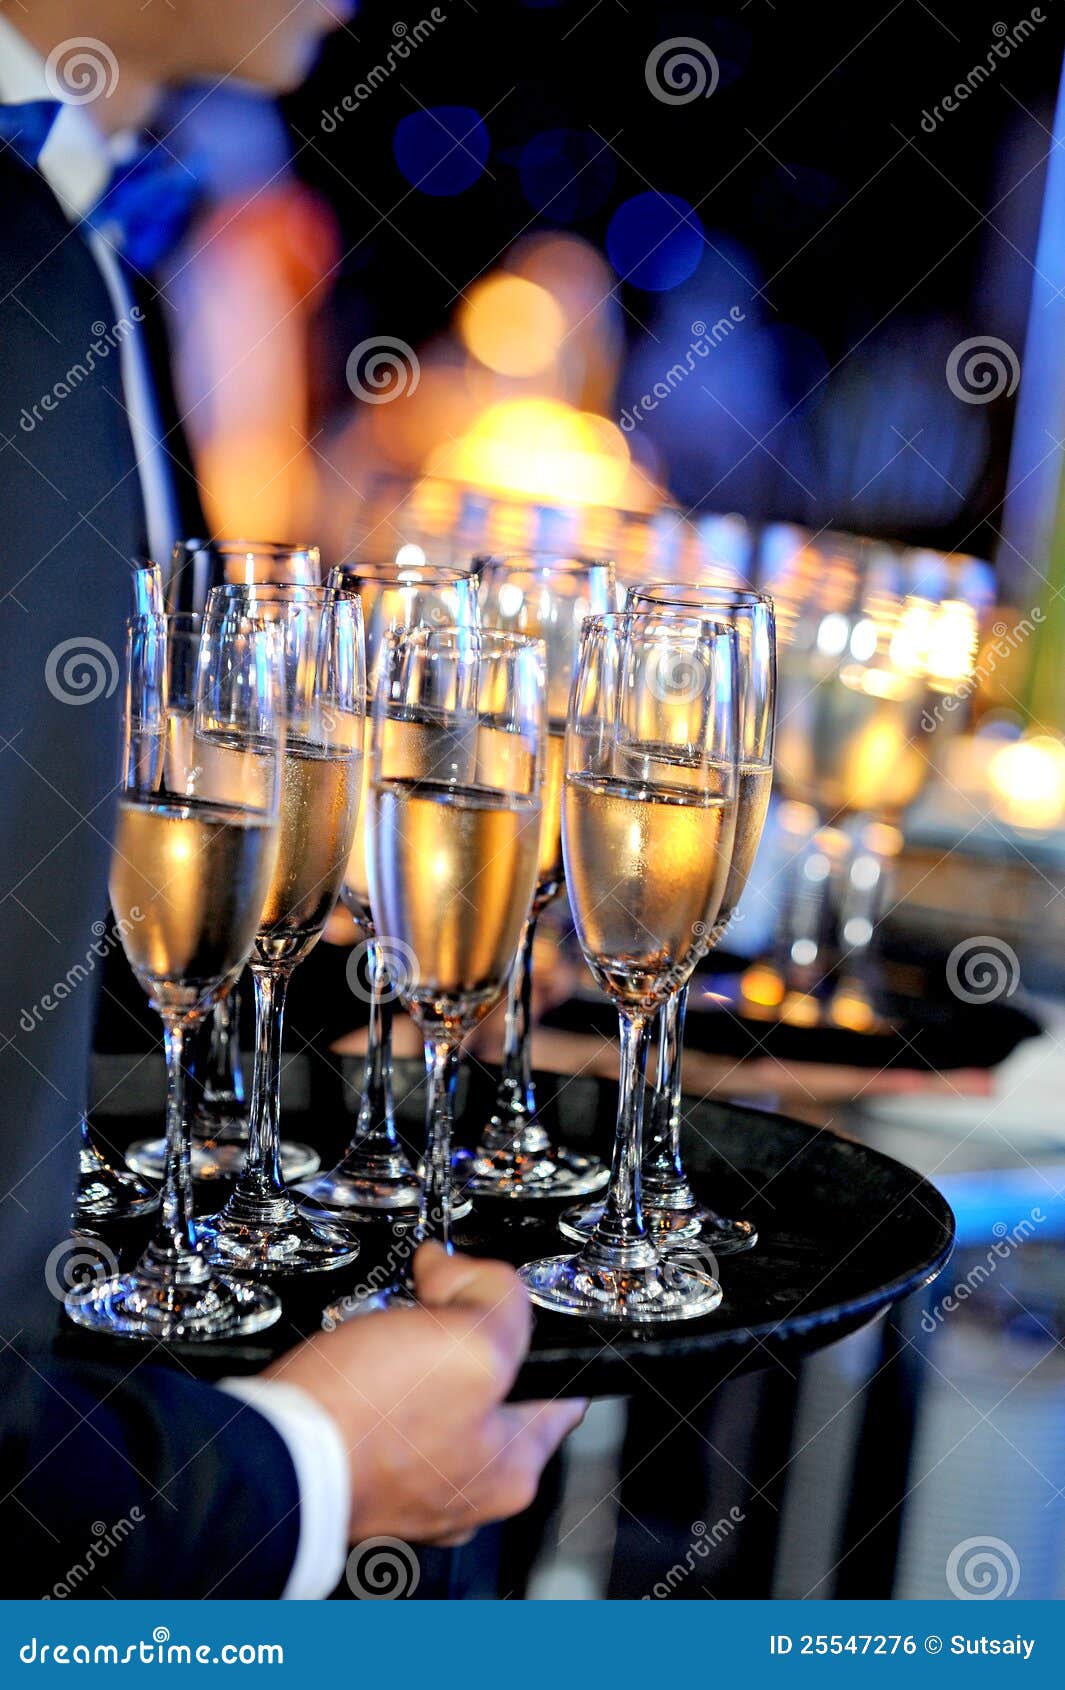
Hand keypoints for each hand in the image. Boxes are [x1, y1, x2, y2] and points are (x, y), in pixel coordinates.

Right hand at [264, 1243, 586, 1545]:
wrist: (269, 1456)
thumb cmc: (362, 1422)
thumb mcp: (468, 1343)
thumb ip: (498, 1301)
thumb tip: (476, 1277)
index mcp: (511, 1470)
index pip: (557, 1385)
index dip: (533, 1327)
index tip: (504, 1300)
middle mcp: (465, 1490)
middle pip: (490, 1383)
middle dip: (462, 1335)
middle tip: (432, 1311)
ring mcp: (410, 1486)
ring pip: (433, 1394)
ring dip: (412, 1354)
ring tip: (385, 1334)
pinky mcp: (362, 1473)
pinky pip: (385, 1411)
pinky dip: (372, 1380)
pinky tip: (355, 1362)